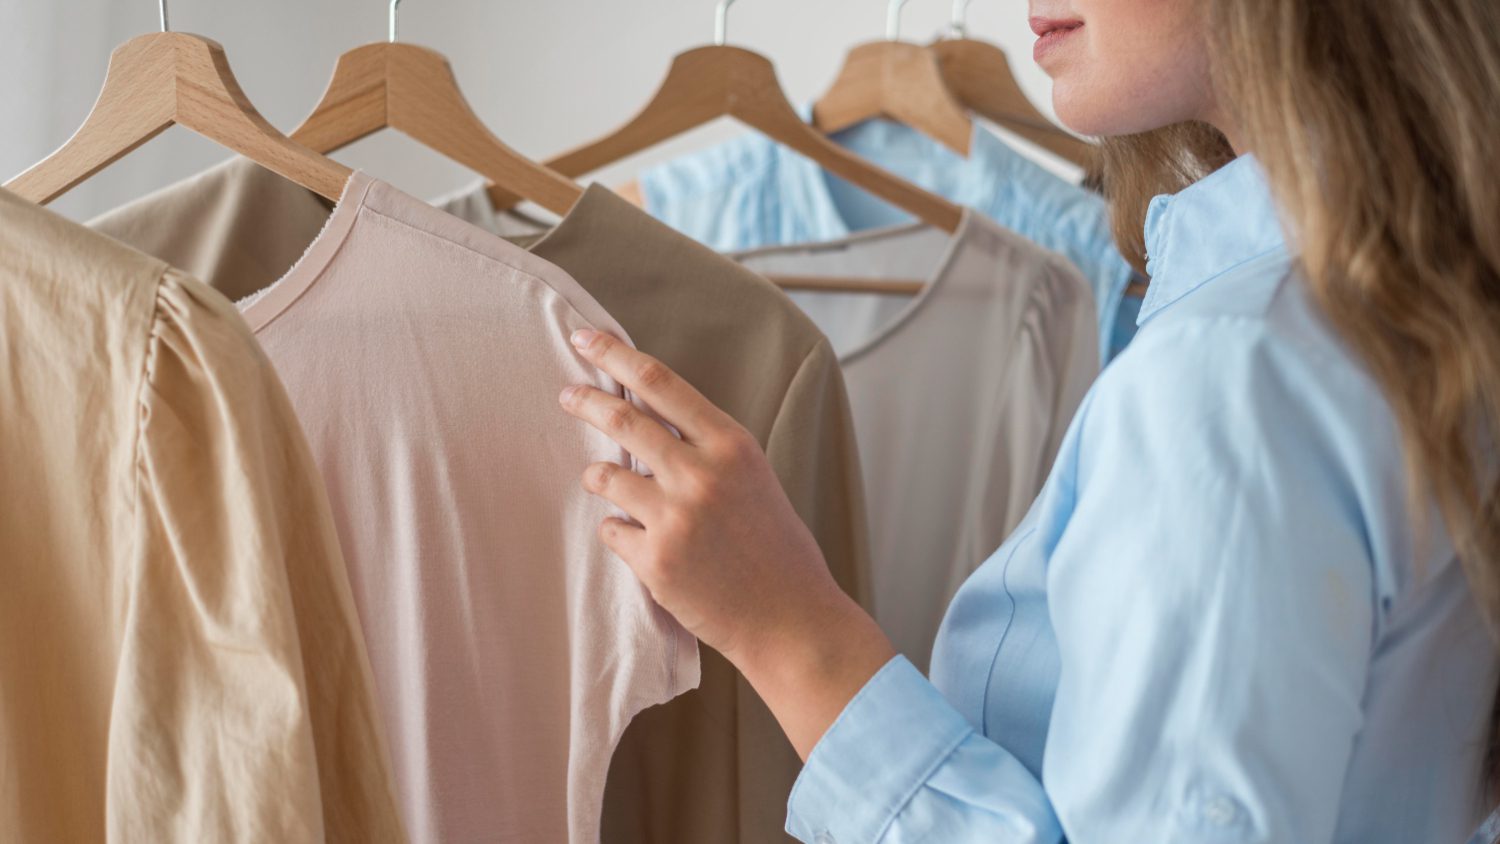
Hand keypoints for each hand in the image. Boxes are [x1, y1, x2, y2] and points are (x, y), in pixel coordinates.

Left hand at [558, 328, 894, 756]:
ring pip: (604, 477)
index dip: (615, 354)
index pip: (660, 382)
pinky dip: (619, 533)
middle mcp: (702, 474)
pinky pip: (611, 531)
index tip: (584, 337)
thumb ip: (705, 449)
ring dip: (598, 477)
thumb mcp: (753, 478)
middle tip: (567, 395)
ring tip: (606, 484)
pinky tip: (644, 545)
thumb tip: (646, 416)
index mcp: (732, 445)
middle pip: (621, 419)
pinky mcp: (655, 561)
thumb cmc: (775, 547)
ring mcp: (676, 518)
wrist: (791, 619)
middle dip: (585, 402)